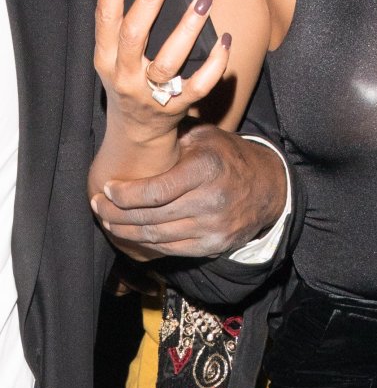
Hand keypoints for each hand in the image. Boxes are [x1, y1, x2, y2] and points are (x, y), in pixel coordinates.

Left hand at [90, 124, 287, 257]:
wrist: (269, 186)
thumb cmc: (228, 156)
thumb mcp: (204, 137)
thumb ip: (172, 142)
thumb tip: (131, 144)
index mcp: (206, 169)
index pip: (156, 191)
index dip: (125, 195)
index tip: (106, 190)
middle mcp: (211, 202)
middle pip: (151, 217)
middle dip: (116, 215)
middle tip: (97, 207)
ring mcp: (214, 228)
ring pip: (157, 237)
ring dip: (126, 232)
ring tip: (109, 222)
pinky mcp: (215, 246)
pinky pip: (171, 249)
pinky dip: (148, 244)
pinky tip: (133, 234)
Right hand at [94, 0, 231, 150]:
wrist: (136, 133)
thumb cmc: (128, 82)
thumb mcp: (112, 58)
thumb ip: (121, 28)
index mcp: (106, 59)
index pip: (105, 19)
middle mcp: (126, 76)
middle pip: (135, 35)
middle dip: (149, 1)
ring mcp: (153, 94)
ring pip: (169, 60)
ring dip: (188, 28)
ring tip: (203, 1)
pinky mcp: (179, 105)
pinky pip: (200, 84)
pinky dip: (216, 62)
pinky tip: (224, 39)